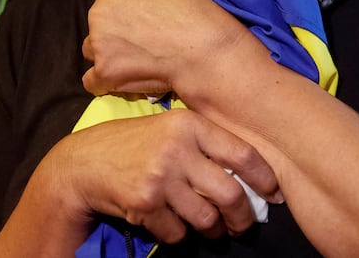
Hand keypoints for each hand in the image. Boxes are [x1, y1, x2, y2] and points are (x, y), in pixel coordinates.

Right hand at [41, 109, 281, 242]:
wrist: (85, 162)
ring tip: (210, 227)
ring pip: (206, 218)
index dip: (264, 178)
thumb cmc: (135, 144)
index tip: (273, 193)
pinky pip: (177, 233)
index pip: (241, 153)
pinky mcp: (145, 203)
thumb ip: (205, 144)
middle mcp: (177, 148)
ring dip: (211, 229)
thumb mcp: (170, 129)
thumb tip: (249, 176)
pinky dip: (178, 234)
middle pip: (230, 194)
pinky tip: (171, 222)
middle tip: (242, 224)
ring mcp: (160, 177)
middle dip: (242, 217)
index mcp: (189, 124)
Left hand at [82, 0, 249, 96]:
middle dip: (115, 31)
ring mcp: (98, 44)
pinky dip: (105, 80)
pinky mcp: (104, 72)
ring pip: (93, 50)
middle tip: (144, 40)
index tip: (143, 19)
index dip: (124, 8)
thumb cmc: (193, 8)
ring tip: (136, 60)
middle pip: (98, 24)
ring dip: (108, 54)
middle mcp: (97, 13)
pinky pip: (92, 80)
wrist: (204, 50)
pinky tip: (123, 78)